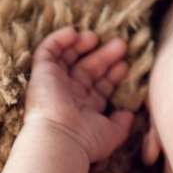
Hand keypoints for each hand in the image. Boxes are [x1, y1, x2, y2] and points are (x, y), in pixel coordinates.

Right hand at [24, 25, 133, 162]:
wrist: (61, 139)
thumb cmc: (87, 139)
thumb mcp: (113, 133)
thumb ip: (123, 123)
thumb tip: (130, 114)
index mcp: (85, 108)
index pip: (100, 86)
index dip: (113, 73)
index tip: (125, 64)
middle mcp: (69, 95)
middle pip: (88, 69)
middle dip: (105, 56)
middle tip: (121, 44)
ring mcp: (55, 84)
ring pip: (68, 57)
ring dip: (82, 44)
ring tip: (97, 37)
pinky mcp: (41, 74)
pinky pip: (47, 51)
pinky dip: (58, 39)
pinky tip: (74, 32)